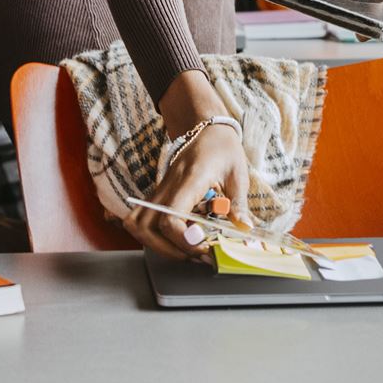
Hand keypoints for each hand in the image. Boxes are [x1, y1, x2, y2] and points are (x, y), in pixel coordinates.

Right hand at [128, 71, 249, 259]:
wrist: (206, 128)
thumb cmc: (223, 148)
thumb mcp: (238, 174)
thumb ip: (238, 204)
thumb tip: (244, 229)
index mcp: (190, 179)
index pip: (170, 216)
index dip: (182, 239)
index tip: (203, 247)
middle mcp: (169, 185)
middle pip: (147, 226)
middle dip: (168, 249)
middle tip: (196, 254)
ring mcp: (160, 190)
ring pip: (138, 224)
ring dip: (157, 245)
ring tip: (186, 250)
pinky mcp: (159, 195)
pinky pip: (142, 219)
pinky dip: (152, 236)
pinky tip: (176, 240)